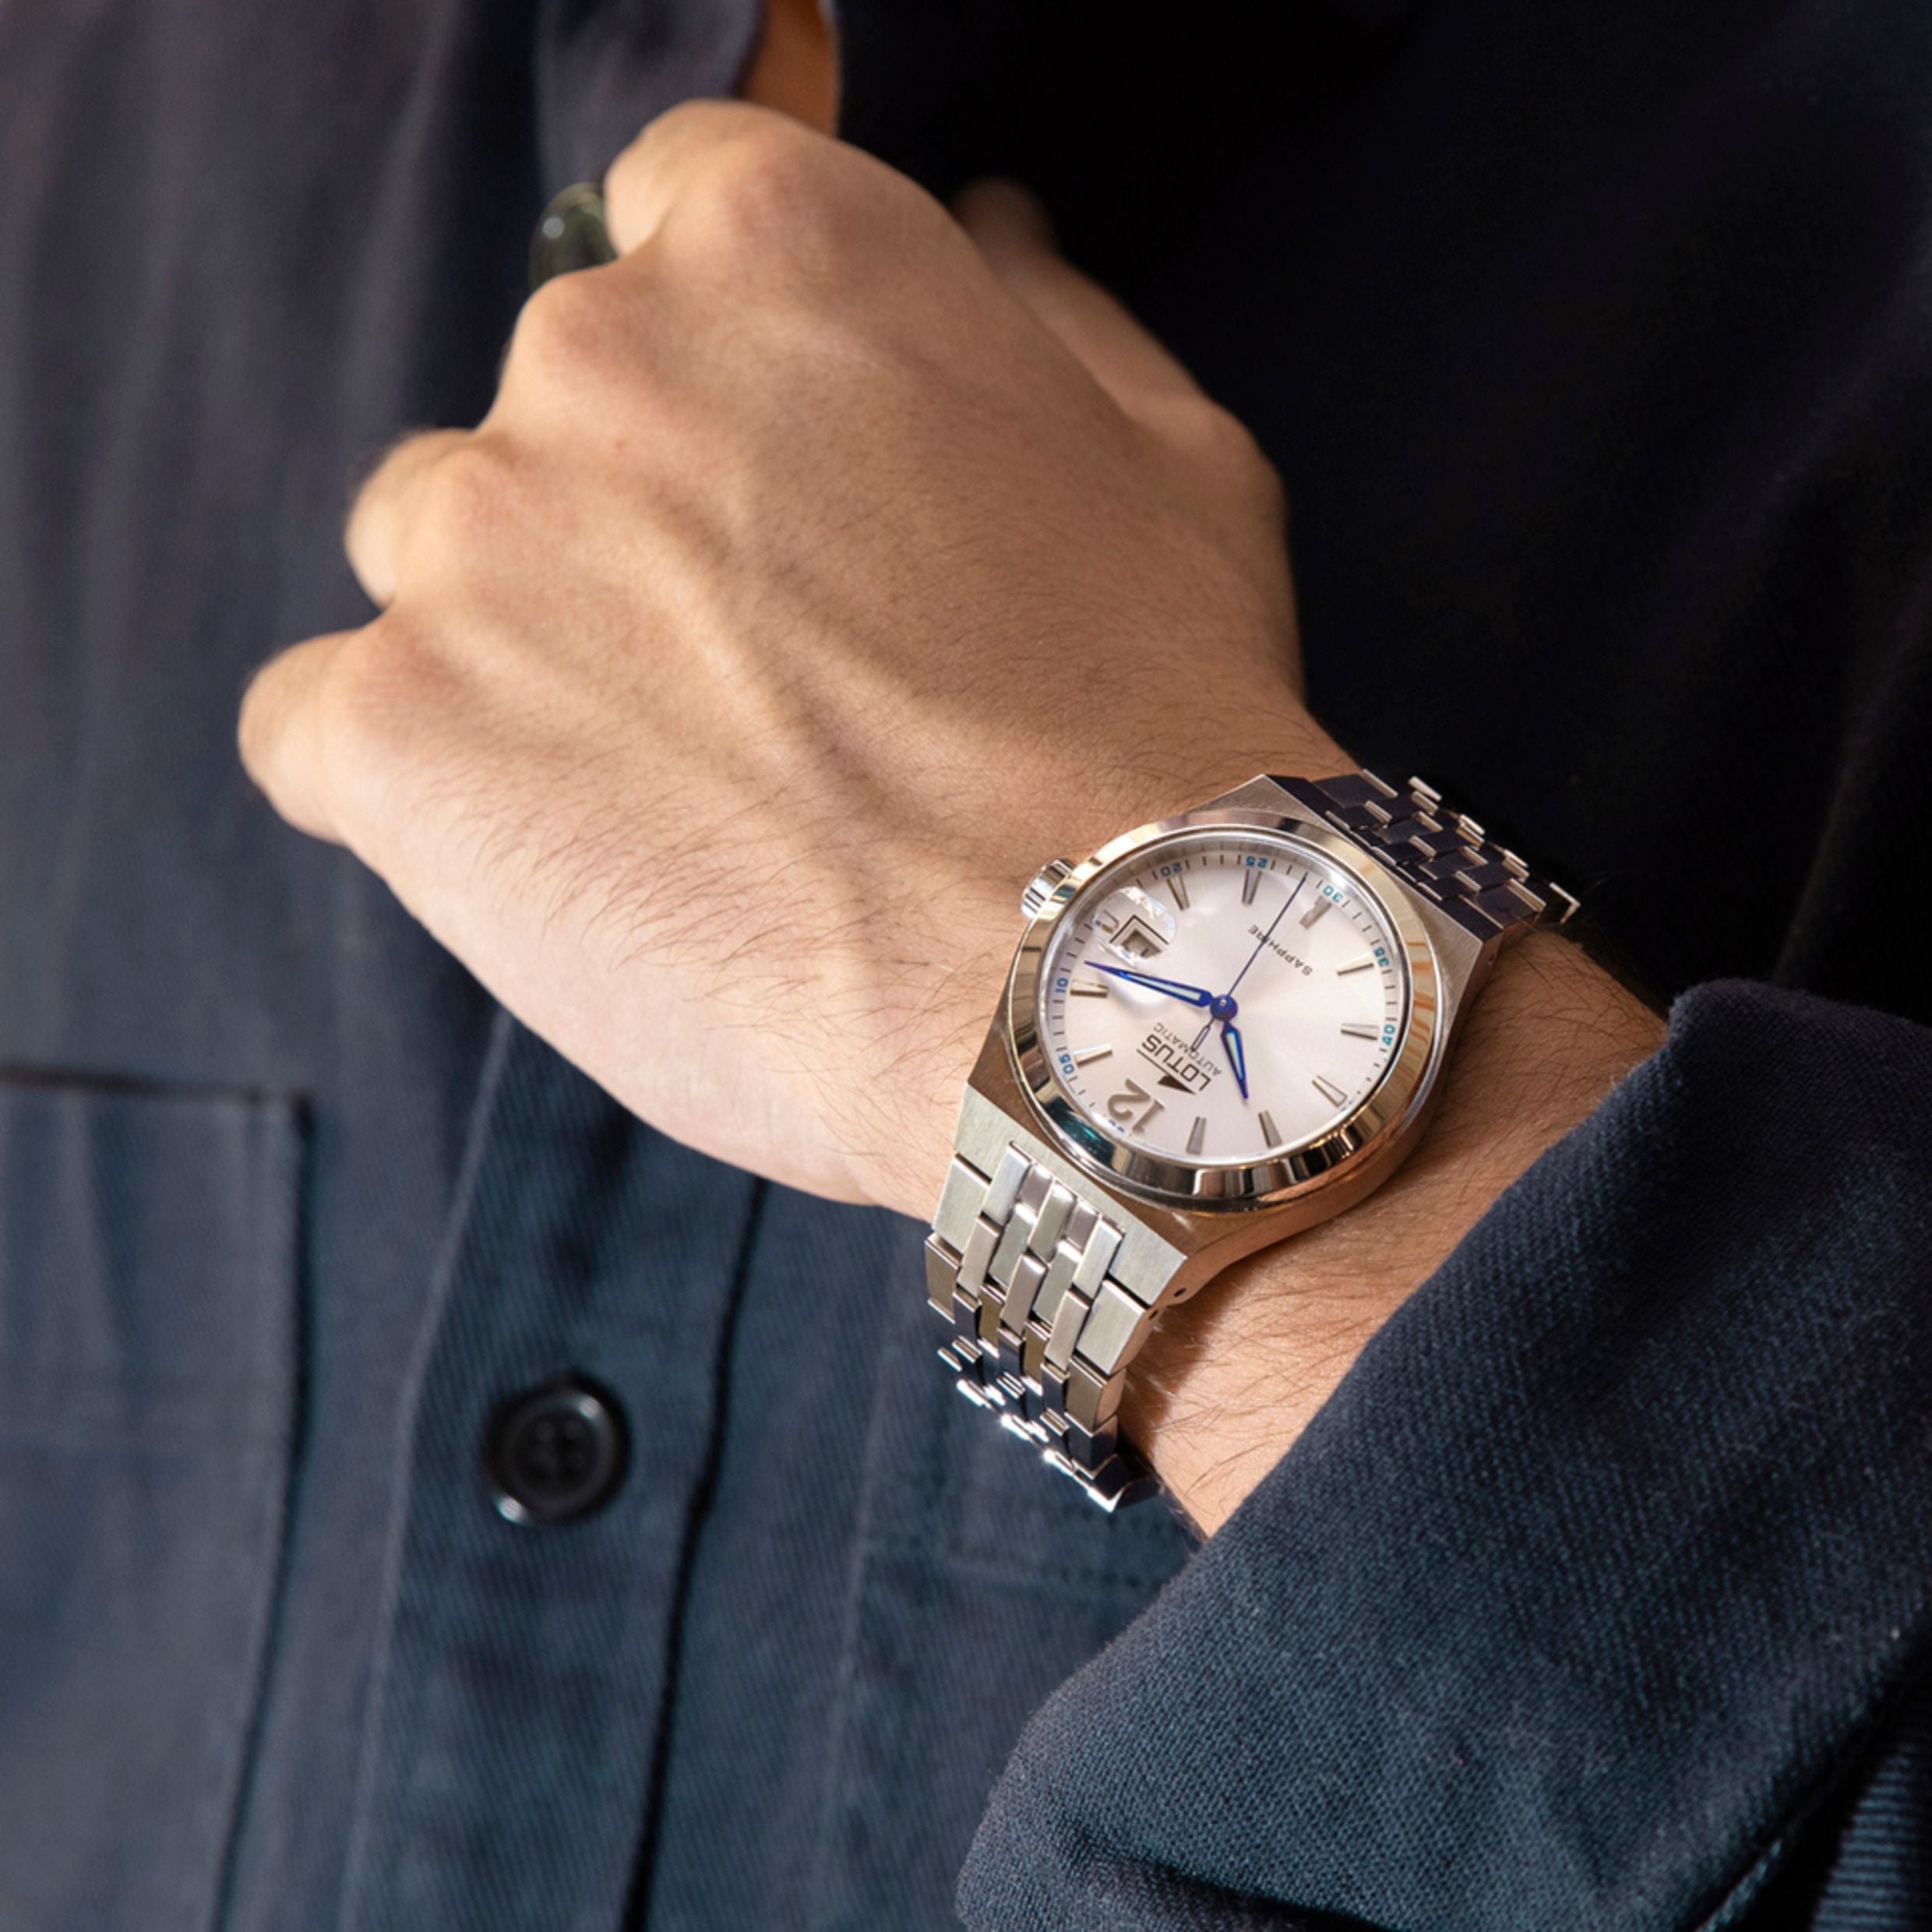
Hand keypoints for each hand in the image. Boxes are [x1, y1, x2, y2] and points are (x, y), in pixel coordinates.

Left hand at [238, 101, 1332, 1213]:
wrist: (1095, 990)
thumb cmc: (1157, 732)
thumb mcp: (1171, 468)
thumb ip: (1044, 322)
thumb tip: (990, 231)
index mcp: (781, 253)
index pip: (671, 219)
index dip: (729, 374)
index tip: (772, 495)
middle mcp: (599, 359)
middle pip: (545, 407)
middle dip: (628, 525)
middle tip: (754, 688)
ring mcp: (478, 549)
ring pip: (426, 561)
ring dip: (516, 649)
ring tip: (670, 799)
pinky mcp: (393, 737)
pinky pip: (316, 728)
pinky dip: (405, 787)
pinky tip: (546, 857)